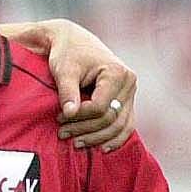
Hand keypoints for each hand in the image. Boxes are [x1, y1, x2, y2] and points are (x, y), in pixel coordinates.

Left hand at [40, 20, 136, 150]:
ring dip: (98, 138)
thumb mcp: (64, 70)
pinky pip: (126, 125)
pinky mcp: (127, 101)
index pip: (100, 107)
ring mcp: (131, 93)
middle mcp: (129, 83)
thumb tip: (69, 113)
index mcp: (117, 73)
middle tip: (62, 133)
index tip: (59, 117)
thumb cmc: (68, 54)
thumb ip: (67, 91)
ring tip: (75, 143)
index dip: (80, 116)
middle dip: (86, 130)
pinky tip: (102, 149)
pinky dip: (115, 138)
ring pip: (120, 126)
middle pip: (111, 119)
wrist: (74, 42)